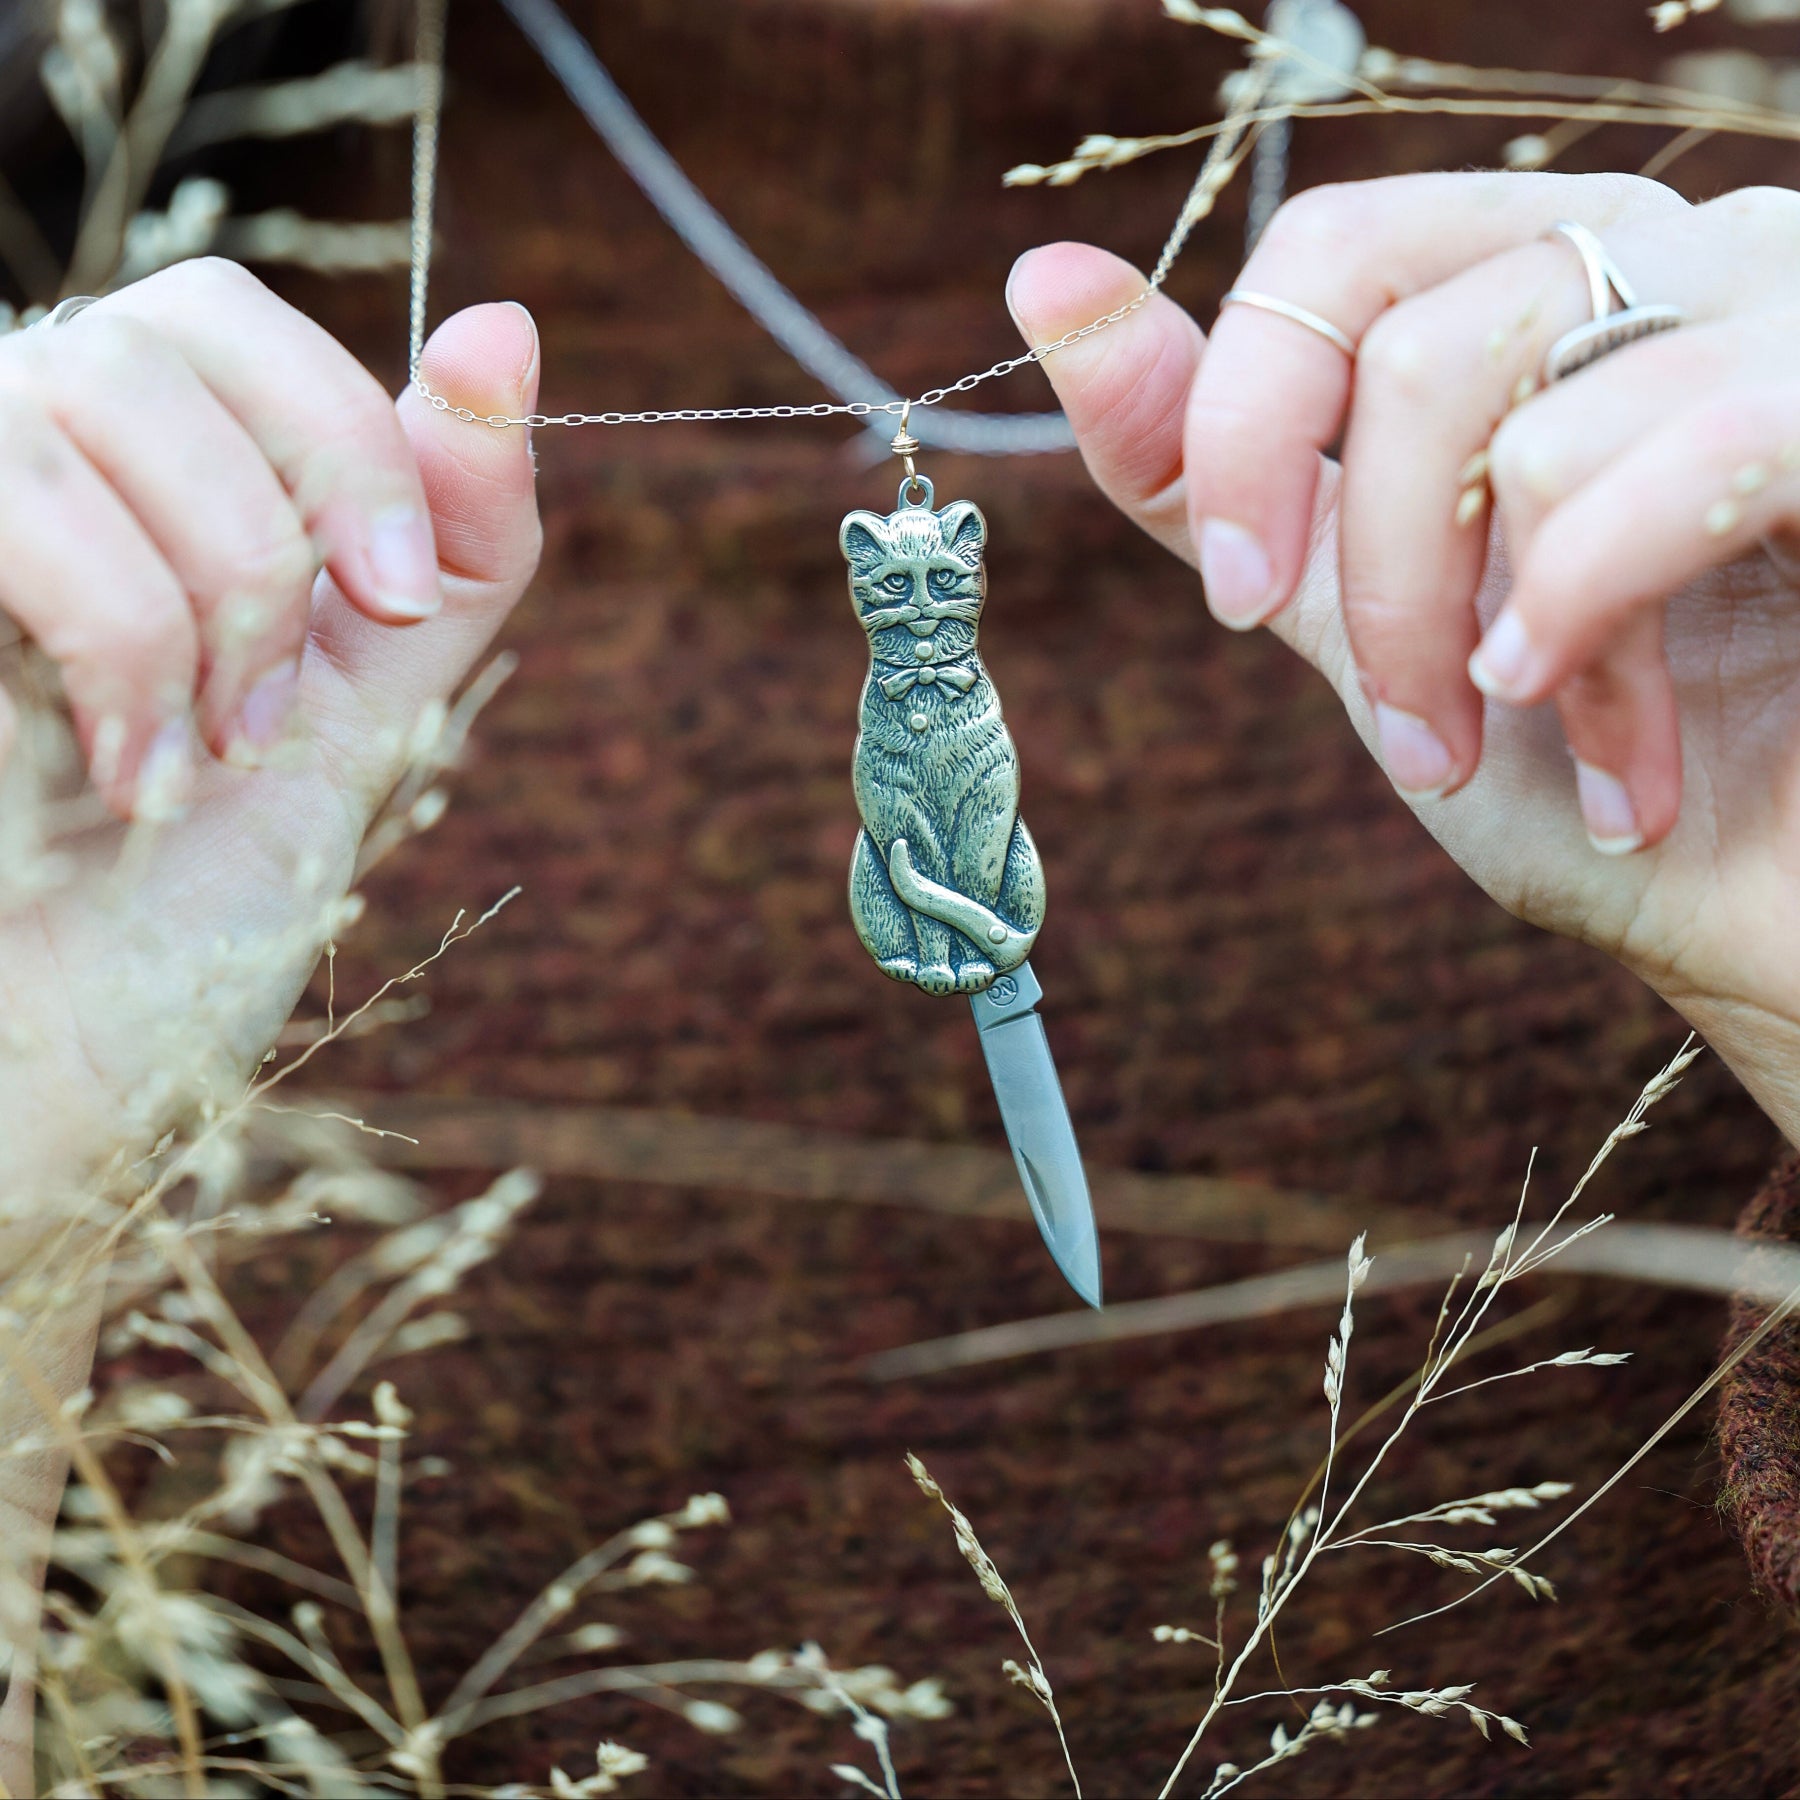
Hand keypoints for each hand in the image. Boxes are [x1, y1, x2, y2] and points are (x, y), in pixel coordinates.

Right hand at [0, 262, 542, 1183]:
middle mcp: (14, 462)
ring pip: (90, 390)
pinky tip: (120, 774)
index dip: (348, 429)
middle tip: (288, 712)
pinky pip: (14, 496)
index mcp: (125, 481)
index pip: (229, 319)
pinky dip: (122, 641)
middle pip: (171, 331)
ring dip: (206, 604)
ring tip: (199, 764)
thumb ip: (450, 542)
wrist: (46, 1071)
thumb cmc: (184, 905)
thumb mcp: (368, 703)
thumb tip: (507, 323)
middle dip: (287, 530)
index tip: (402, 598)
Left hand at [1008, 173, 1799, 1144]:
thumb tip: (1050, 285)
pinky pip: (1683, 444)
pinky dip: (1600, 613)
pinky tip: (1621, 743)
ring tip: (1535, 741)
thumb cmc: (1564, 766)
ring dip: (1483, 639)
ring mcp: (1773, 312)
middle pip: (1408, 342)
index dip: (1240, 419)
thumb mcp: (1349, 605)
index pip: (1332, 249)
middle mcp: (1655, 258)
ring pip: (1520, 413)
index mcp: (1526, 287)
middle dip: (1370, 576)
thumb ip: (1216, 468)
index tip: (1234, 595)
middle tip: (1412, 735)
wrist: (1748, 905)